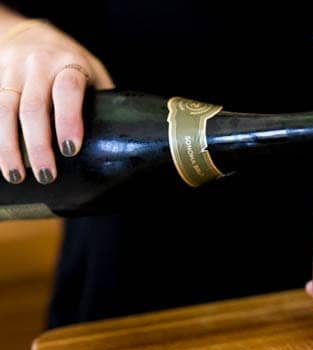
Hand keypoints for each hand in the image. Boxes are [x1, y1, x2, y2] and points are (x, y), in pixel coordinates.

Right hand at [0, 19, 113, 183]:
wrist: (30, 34)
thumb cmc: (71, 64)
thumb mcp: (93, 73)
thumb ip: (103, 101)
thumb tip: (123, 139)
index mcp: (70, 63)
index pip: (68, 91)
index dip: (69, 120)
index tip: (71, 150)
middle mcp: (38, 64)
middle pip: (34, 107)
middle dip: (38, 145)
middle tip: (47, 174)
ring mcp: (12, 70)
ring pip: (4, 109)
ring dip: (8, 146)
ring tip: (16, 175)